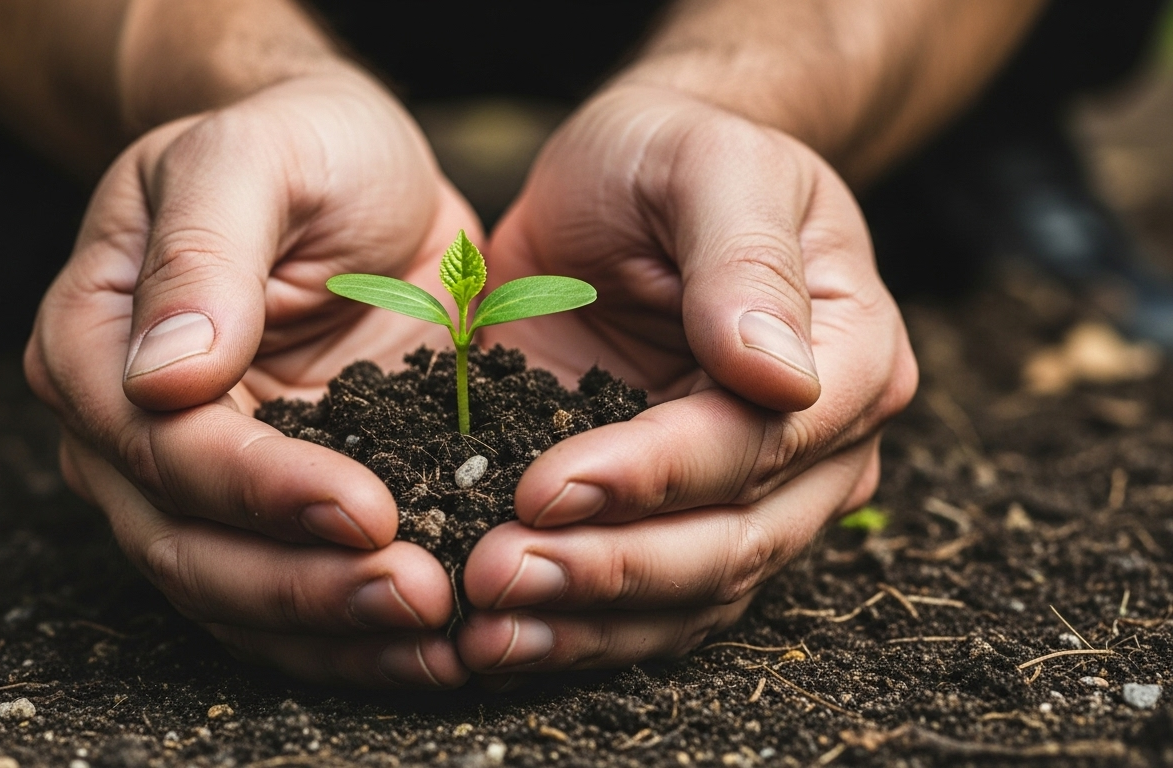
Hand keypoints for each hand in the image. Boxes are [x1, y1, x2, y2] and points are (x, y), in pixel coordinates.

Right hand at [25, 69, 479, 687]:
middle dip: (304, 585)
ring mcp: (192, 479)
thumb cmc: (299, 143)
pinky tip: (432, 645)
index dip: (261, 489)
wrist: (347, 165)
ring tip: (439, 638)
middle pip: (189, 544)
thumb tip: (162, 376)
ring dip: (333, 628)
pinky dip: (352, 631)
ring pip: (236, 592)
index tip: (367, 509)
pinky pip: (290, 591)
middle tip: (418, 597)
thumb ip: (205, 251)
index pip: (164, 444)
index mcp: (96, 340)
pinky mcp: (268, 505)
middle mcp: (126, 427)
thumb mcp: (254, 156)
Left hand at [457, 84, 916, 678]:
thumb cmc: (671, 155)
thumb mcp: (707, 163)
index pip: (764, 441)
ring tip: (486, 631)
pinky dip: (575, 626)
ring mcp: (750, 492)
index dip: (658, 474)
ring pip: (690, 595)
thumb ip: (744, 256)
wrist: (626, 182)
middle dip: (613, 569)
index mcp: (850, 353)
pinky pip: (643, 601)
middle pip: (734, 539)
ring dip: (588, 621)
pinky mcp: (671, 514)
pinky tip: (497, 637)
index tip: (548, 485)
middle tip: (499, 574)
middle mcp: (818, 444)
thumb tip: (782, 376)